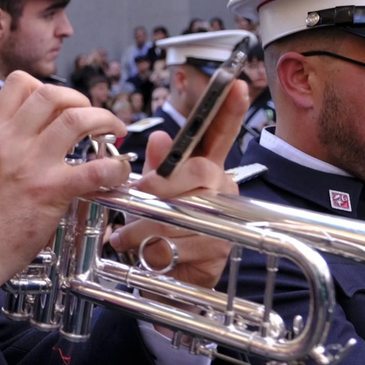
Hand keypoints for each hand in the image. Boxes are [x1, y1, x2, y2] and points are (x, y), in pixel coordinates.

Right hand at [0, 73, 130, 298]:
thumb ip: (1, 143)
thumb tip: (27, 132)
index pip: (20, 83)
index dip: (47, 87)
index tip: (60, 106)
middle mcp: (10, 142)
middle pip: (52, 94)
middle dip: (81, 100)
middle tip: (92, 117)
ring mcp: (31, 165)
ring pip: (76, 120)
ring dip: (103, 120)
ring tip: (112, 132)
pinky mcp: (50, 191)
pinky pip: (94, 170)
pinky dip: (114, 167)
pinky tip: (117, 173)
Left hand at [110, 80, 248, 297]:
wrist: (167, 281)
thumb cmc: (159, 231)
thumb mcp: (151, 195)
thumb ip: (156, 166)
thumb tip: (158, 136)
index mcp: (205, 169)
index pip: (219, 135)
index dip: (229, 110)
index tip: (238, 83)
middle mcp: (222, 188)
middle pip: (198, 171)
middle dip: (162, 184)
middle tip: (140, 194)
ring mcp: (225, 218)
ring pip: (184, 211)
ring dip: (146, 227)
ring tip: (126, 238)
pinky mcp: (220, 248)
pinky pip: (182, 243)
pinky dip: (156, 251)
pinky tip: (148, 256)